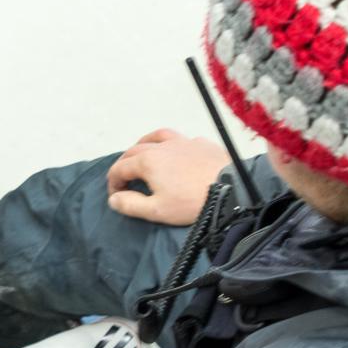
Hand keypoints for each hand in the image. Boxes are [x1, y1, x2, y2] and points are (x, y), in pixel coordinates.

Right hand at [105, 129, 229, 225]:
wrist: (234, 189)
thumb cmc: (193, 202)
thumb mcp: (157, 210)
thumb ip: (130, 205)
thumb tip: (114, 199)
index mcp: (147, 162)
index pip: (119, 169)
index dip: (113, 183)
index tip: (116, 196)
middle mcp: (162, 147)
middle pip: (133, 151)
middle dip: (123, 165)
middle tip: (124, 180)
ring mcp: (184, 142)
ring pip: (156, 137)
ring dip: (143, 145)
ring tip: (142, 153)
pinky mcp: (203, 144)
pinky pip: (181, 139)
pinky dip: (172, 146)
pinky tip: (176, 154)